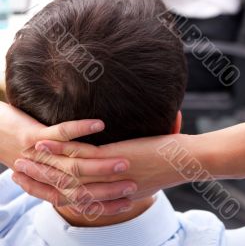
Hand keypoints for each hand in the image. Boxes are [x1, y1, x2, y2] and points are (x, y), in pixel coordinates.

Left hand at [0, 102, 136, 214]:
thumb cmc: (28, 150)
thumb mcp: (52, 167)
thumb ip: (75, 176)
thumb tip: (104, 179)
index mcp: (53, 185)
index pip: (84, 201)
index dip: (107, 204)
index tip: (129, 201)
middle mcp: (47, 176)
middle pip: (83, 187)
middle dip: (109, 188)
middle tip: (133, 185)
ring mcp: (41, 158)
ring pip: (75, 164)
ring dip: (101, 164)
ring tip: (124, 161)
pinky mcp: (35, 138)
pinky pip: (61, 134)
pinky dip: (80, 129)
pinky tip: (99, 125)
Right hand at [14, 120, 244, 214]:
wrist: (190, 161)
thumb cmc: (173, 163)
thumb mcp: (147, 172)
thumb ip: (130, 172)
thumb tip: (124, 163)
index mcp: (115, 195)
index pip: (78, 200)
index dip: (55, 194)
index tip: (36, 187)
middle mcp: (108, 190)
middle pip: (65, 190)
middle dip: (39, 183)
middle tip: (18, 175)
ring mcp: (109, 175)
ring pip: (66, 174)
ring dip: (42, 167)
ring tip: (24, 158)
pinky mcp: (112, 158)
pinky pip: (78, 156)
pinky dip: (57, 150)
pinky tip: (44, 142)